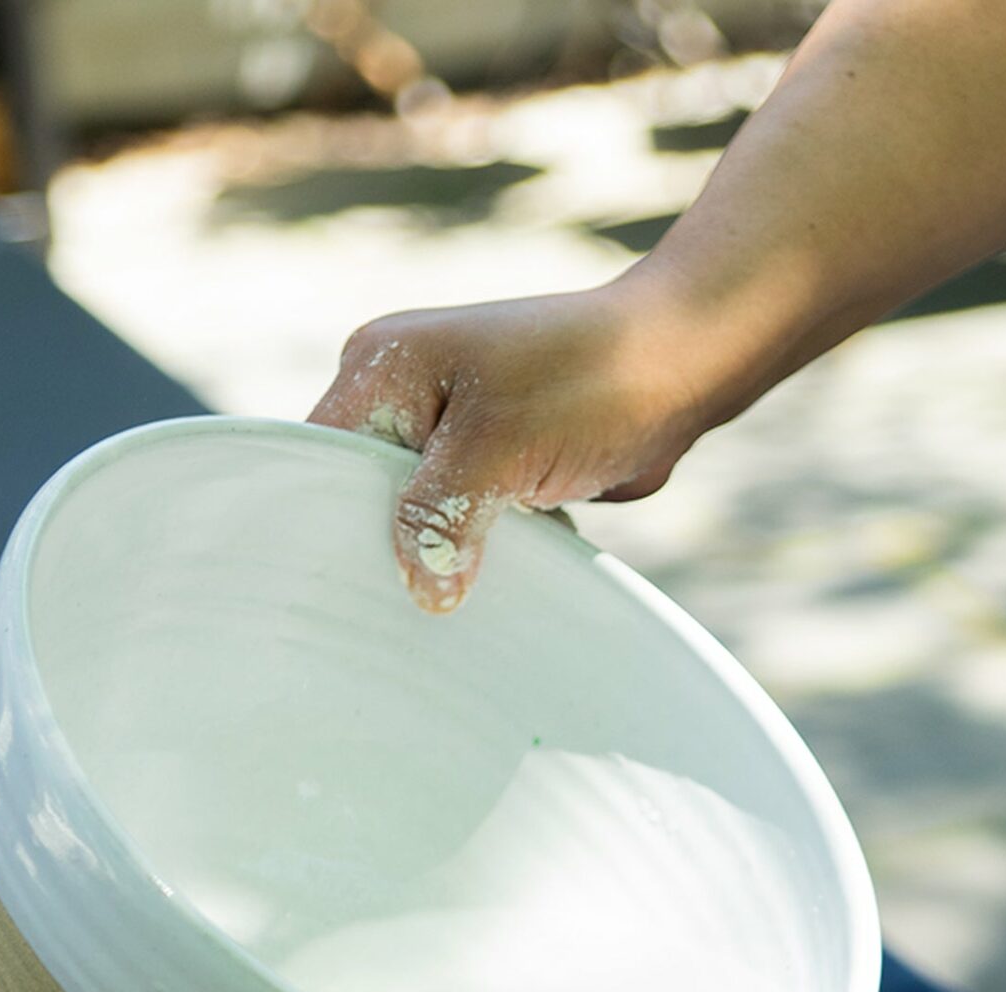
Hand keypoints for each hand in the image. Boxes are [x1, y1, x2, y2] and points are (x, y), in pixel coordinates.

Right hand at [309, 275, 714, 610]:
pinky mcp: (499, 463)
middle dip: (391, 549)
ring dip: (445, 558)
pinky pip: (471, 524)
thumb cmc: (591, 381)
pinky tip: (494, 589)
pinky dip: (485, 553)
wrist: (684, 365)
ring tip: (448, 609)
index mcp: (382, 367)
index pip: (321, 458)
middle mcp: (408, 394)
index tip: (341, 591)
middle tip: (404, 613)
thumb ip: (441, 515)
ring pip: (424, 517)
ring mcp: (455, 430)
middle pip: (368, 495)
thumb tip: (421, 593)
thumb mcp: (498, 446)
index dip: (325, 524)